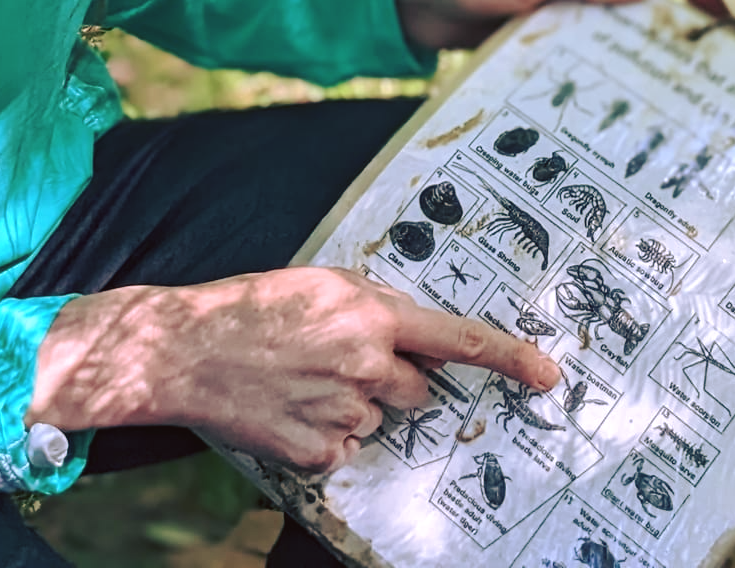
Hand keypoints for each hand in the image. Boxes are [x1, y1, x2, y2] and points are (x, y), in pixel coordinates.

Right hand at [27, 267, 558, 472]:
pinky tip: (288, 406)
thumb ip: (368, 303)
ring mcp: (345, 413)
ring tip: (299, 378)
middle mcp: (366, 364)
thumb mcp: (315, 283)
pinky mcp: (321, 451)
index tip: (548, 375)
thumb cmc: (248, 306)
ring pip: (378, 418)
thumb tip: (406, 329)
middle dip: (390, 378)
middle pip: (415, 388)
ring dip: (353, 404)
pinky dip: (324, 431)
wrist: (186, 348)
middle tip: (336, 359)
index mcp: (369, 313)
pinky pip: (345, 446)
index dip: (508, 357)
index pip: (455, 338)